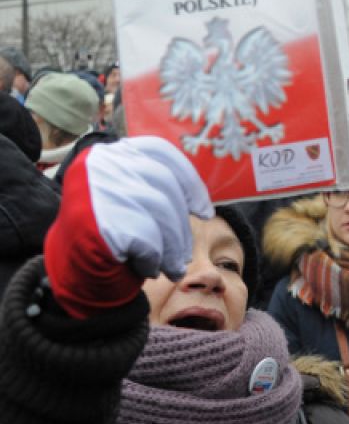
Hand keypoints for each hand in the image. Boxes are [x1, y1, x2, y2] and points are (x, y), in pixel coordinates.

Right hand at [44, 136, 212, 318]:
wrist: (69, 272)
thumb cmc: (108, 235)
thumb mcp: (129, 200)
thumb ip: (155, 187)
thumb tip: (203, 205)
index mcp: (107, 154)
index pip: (159, 152)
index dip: (189, 181)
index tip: (204, 210)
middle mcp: (98, 165)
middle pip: (164, 184)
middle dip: (181, 225)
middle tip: (185, 254)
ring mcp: (95, 191)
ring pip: (160, 211)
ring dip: (174, 247)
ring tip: (175, 268)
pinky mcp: (96, 222)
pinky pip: (148, 240)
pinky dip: (155, 259)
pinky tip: (149, 269)